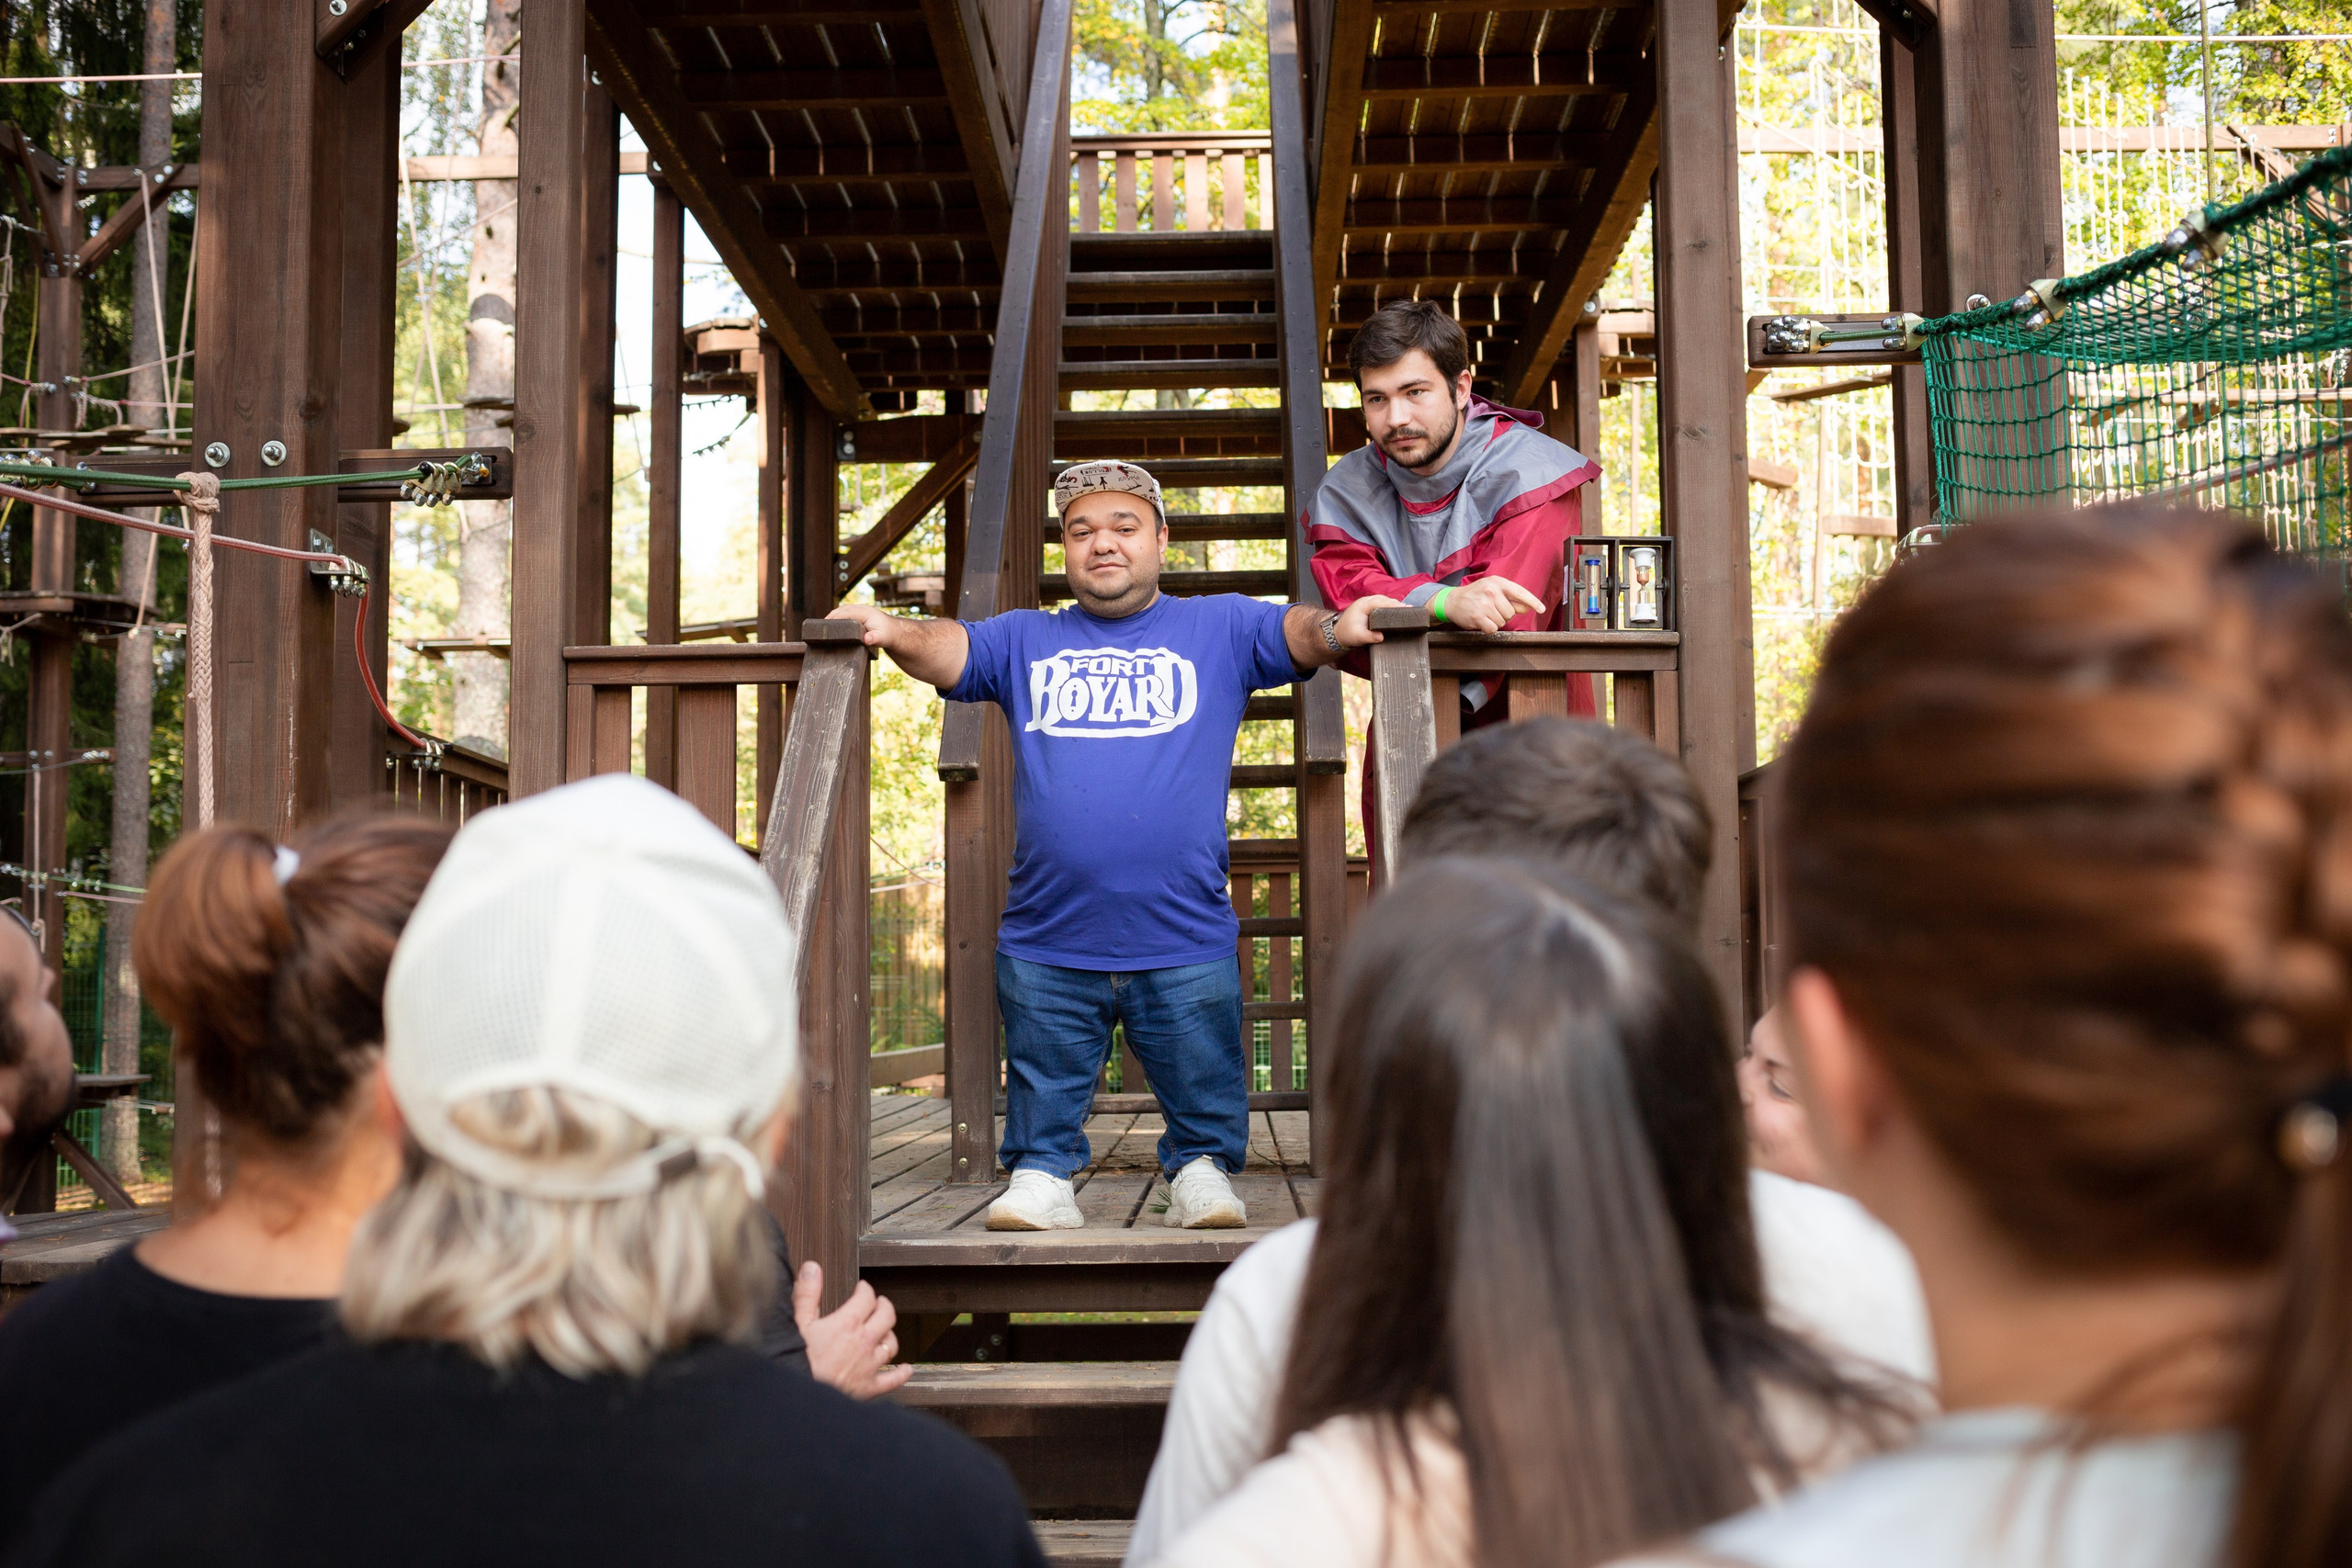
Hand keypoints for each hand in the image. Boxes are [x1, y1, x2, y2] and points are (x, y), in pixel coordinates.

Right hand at [795, 1262, 911, 1398]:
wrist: (799, 1397)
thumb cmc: (797, 1362)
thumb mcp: (798, 1323)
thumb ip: (807, 1294)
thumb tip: (812, 1269)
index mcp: (848, 1324)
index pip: (867, 1298)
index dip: (865, 1290)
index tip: (862, 1289)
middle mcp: (864, 1342)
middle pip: (886, 1316)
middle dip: (883, 1306)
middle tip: (879, 1303)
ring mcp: (869, 1366)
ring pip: (891, 1344)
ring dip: (889, 1335)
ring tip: (885, 1331)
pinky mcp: (869, 1387)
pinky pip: (893, 1380)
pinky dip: (901, 1374)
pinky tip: (905, 1370)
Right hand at [825, 602, 906, 649]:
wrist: (896, 632)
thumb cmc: (889, 635)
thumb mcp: (883, 638)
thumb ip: (875, 638)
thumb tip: (868, 639)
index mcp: (864, 612)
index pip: (844, 613)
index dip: (833, 618)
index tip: (824, 627)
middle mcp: (861, 609)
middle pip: (840, 610)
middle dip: (829, 618)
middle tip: (819, 629)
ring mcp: (859, 611)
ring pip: (841, 611)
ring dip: (832, 617)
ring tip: (822, 628)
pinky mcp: (858, 615)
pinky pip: (844, 614)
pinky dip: (837, 618)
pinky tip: (831, 627)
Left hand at [1331, 593, 1401, 649]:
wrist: (1337, 634)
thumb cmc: (1346, 634)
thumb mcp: (1358, 637)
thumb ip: (1370, 637)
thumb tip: (1381, 637)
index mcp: (1362, 606)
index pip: (1380, 602)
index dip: (1392, 604)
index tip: (1404, 607)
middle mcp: (1364, 601)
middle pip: (1383, 599)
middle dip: (1396, 603)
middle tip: (1409, 608)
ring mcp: (1366, 603)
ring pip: (1382, 599)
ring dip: (1393, 603)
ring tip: (1405, 608)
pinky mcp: (1367, 607)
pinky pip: (1380, 603)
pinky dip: (1389, 605)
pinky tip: (1396, 609)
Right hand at [1441, 576, 1544, 631]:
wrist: (1452, 601)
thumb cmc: (1475, 595)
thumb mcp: (1493, 591)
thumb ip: (1510, 599)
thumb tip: (1526, 608)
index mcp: (1497, 582)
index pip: (1520, 592)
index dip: (1532, 601)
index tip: (1542, 609)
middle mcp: (1491, 591)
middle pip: (1511, 613)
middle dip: (1504, 615)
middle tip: (1492, 610)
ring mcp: (1484, 604)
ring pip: (1503, 622)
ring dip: (1495, 621)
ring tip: (1485, 614)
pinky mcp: (1477, 617)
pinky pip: (1493, 629)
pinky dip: (1489, 628)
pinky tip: (1481, 621)